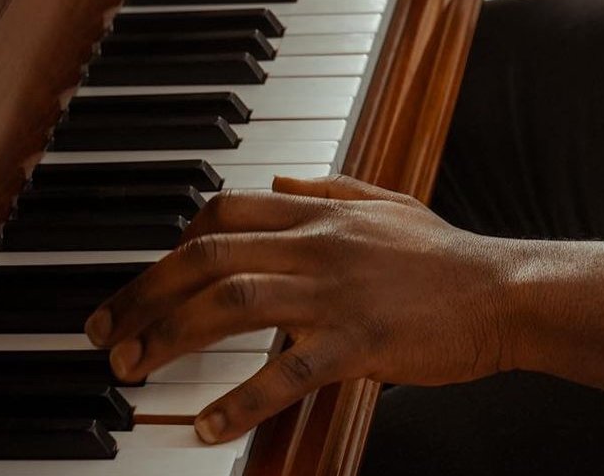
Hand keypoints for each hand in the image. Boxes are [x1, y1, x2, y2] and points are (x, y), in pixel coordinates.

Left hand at [84, 177, 515, 444]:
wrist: (500, 291)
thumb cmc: (443, 256)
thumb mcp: (384, 202)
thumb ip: (327, 186)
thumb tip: (277, 177)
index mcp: (320, 213)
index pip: (224, 210)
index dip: (171, 243)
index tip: (143, 281)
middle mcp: (318, 244)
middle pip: (210, 254)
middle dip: (146, 292)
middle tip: (104, 332)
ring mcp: (335, 292)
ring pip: (233, 300)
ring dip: (171, 335)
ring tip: (131, 369)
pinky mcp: (357, 341)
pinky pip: (286, 371)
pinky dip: (239, 400)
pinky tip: (204, 426)